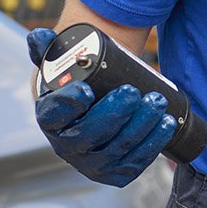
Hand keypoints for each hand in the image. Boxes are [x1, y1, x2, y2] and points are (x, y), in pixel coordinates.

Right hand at [26, 28, 176, 187]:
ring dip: (140, 127)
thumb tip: (40, 35)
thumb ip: (49, 48)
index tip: (86, 90)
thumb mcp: (61, 66)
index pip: (53, 114)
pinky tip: (166, 124)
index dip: (67, 104)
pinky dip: (153, 143)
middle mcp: (67, 145)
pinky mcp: (114, 172)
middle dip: (113, 114)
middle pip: (88, 135)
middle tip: (134, 92)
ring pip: (115, 149)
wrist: (94, 110)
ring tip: (157, 102)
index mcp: (50, 118)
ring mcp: (91, 162)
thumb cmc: (77, 85)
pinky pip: (134, 162)